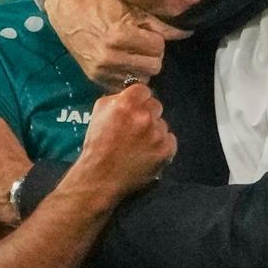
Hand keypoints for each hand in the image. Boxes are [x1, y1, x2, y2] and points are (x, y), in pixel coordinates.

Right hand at [44, 0, 190, 89]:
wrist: (65, 5)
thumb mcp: (129, 6)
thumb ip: (157, 23)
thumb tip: (184, 32)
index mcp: (119, 35)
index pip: (158, 48)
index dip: (157, 39)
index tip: (149, 33)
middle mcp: (110, 56)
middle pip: (153, 66)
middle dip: (152, 54)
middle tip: (144, 44)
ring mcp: (101, 69)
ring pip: (141, 78)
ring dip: (141, 66)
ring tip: (133, 52)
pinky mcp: (94, 77)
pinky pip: (124, 85)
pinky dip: (127, 75)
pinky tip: (122, 62)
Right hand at [71, 84, 176, 202]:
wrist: (100, 177)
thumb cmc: (96, 144)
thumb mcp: (99, 112)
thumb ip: (117, 99)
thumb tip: (131, 94)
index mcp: (127, 103)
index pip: (144, 90)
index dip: (138, 99)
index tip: (134, 108)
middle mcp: (145, 116)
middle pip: (155, 105)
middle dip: (147, 114)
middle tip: (136, 127)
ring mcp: (157, 134)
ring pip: (162, 124)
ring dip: (154, 131)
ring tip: (140, 144)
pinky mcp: (165, 150)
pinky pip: (170, 140)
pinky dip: (162, 145)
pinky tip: (149, 152)